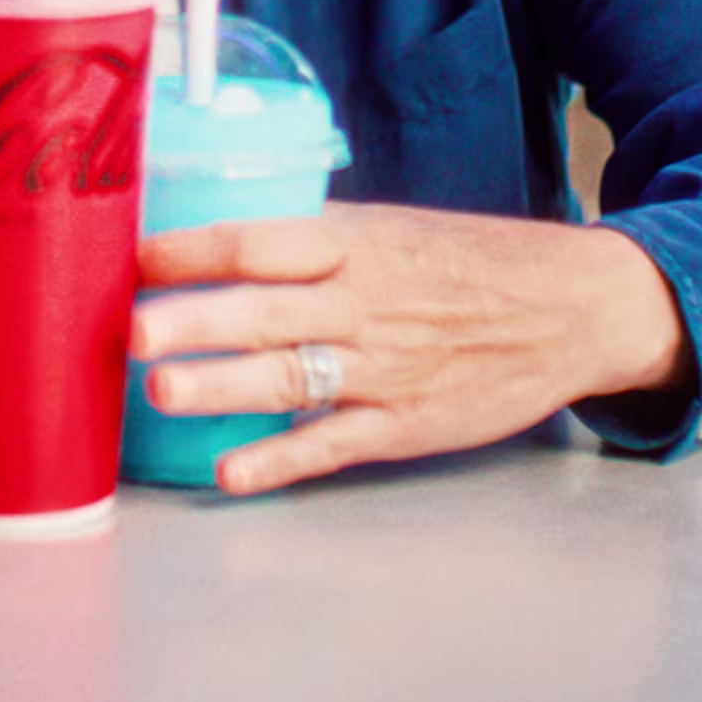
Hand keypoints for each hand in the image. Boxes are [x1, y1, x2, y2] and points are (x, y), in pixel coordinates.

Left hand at [129, 203, 689, 495]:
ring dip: (222, 386)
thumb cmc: (470, 262)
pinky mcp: (405, 424)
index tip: (134, 258)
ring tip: (160, 391)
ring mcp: (384, 368)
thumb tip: (218, 244)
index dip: (195, 249)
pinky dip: (280, 460)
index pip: (261, 240)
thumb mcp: (393, 229)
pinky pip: (332, 444)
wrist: (573, 307)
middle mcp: (364, 302)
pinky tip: (230, 471)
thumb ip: (314, 243)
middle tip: (128, 330)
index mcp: (357, 242)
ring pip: (290, 377)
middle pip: (265, 309)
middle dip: (195, 320)